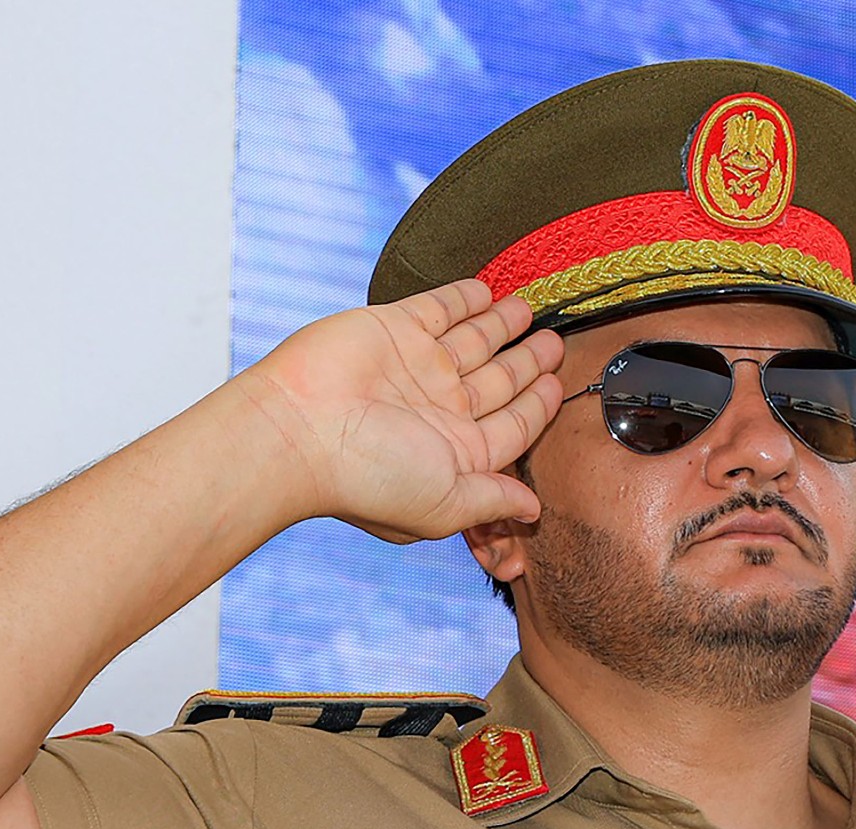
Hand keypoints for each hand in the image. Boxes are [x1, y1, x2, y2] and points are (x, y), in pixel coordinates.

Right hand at [242, 280, 563, 542]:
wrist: (299, 432)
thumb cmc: (368, 478)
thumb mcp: (446, 503)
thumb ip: (493, 500)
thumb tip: (533, 511)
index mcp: (454, 450)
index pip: (511, 424)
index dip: (537, 405)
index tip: (557, 385)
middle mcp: (437, 406)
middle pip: (498, 380)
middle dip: (527, 362)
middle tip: (555, 342)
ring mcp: (416, 365)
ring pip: (474, 340)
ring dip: (502, 325)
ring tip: (529, 309)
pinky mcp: (393, 327)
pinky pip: (439, 307)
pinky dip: (465, 298)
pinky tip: (487, 291)